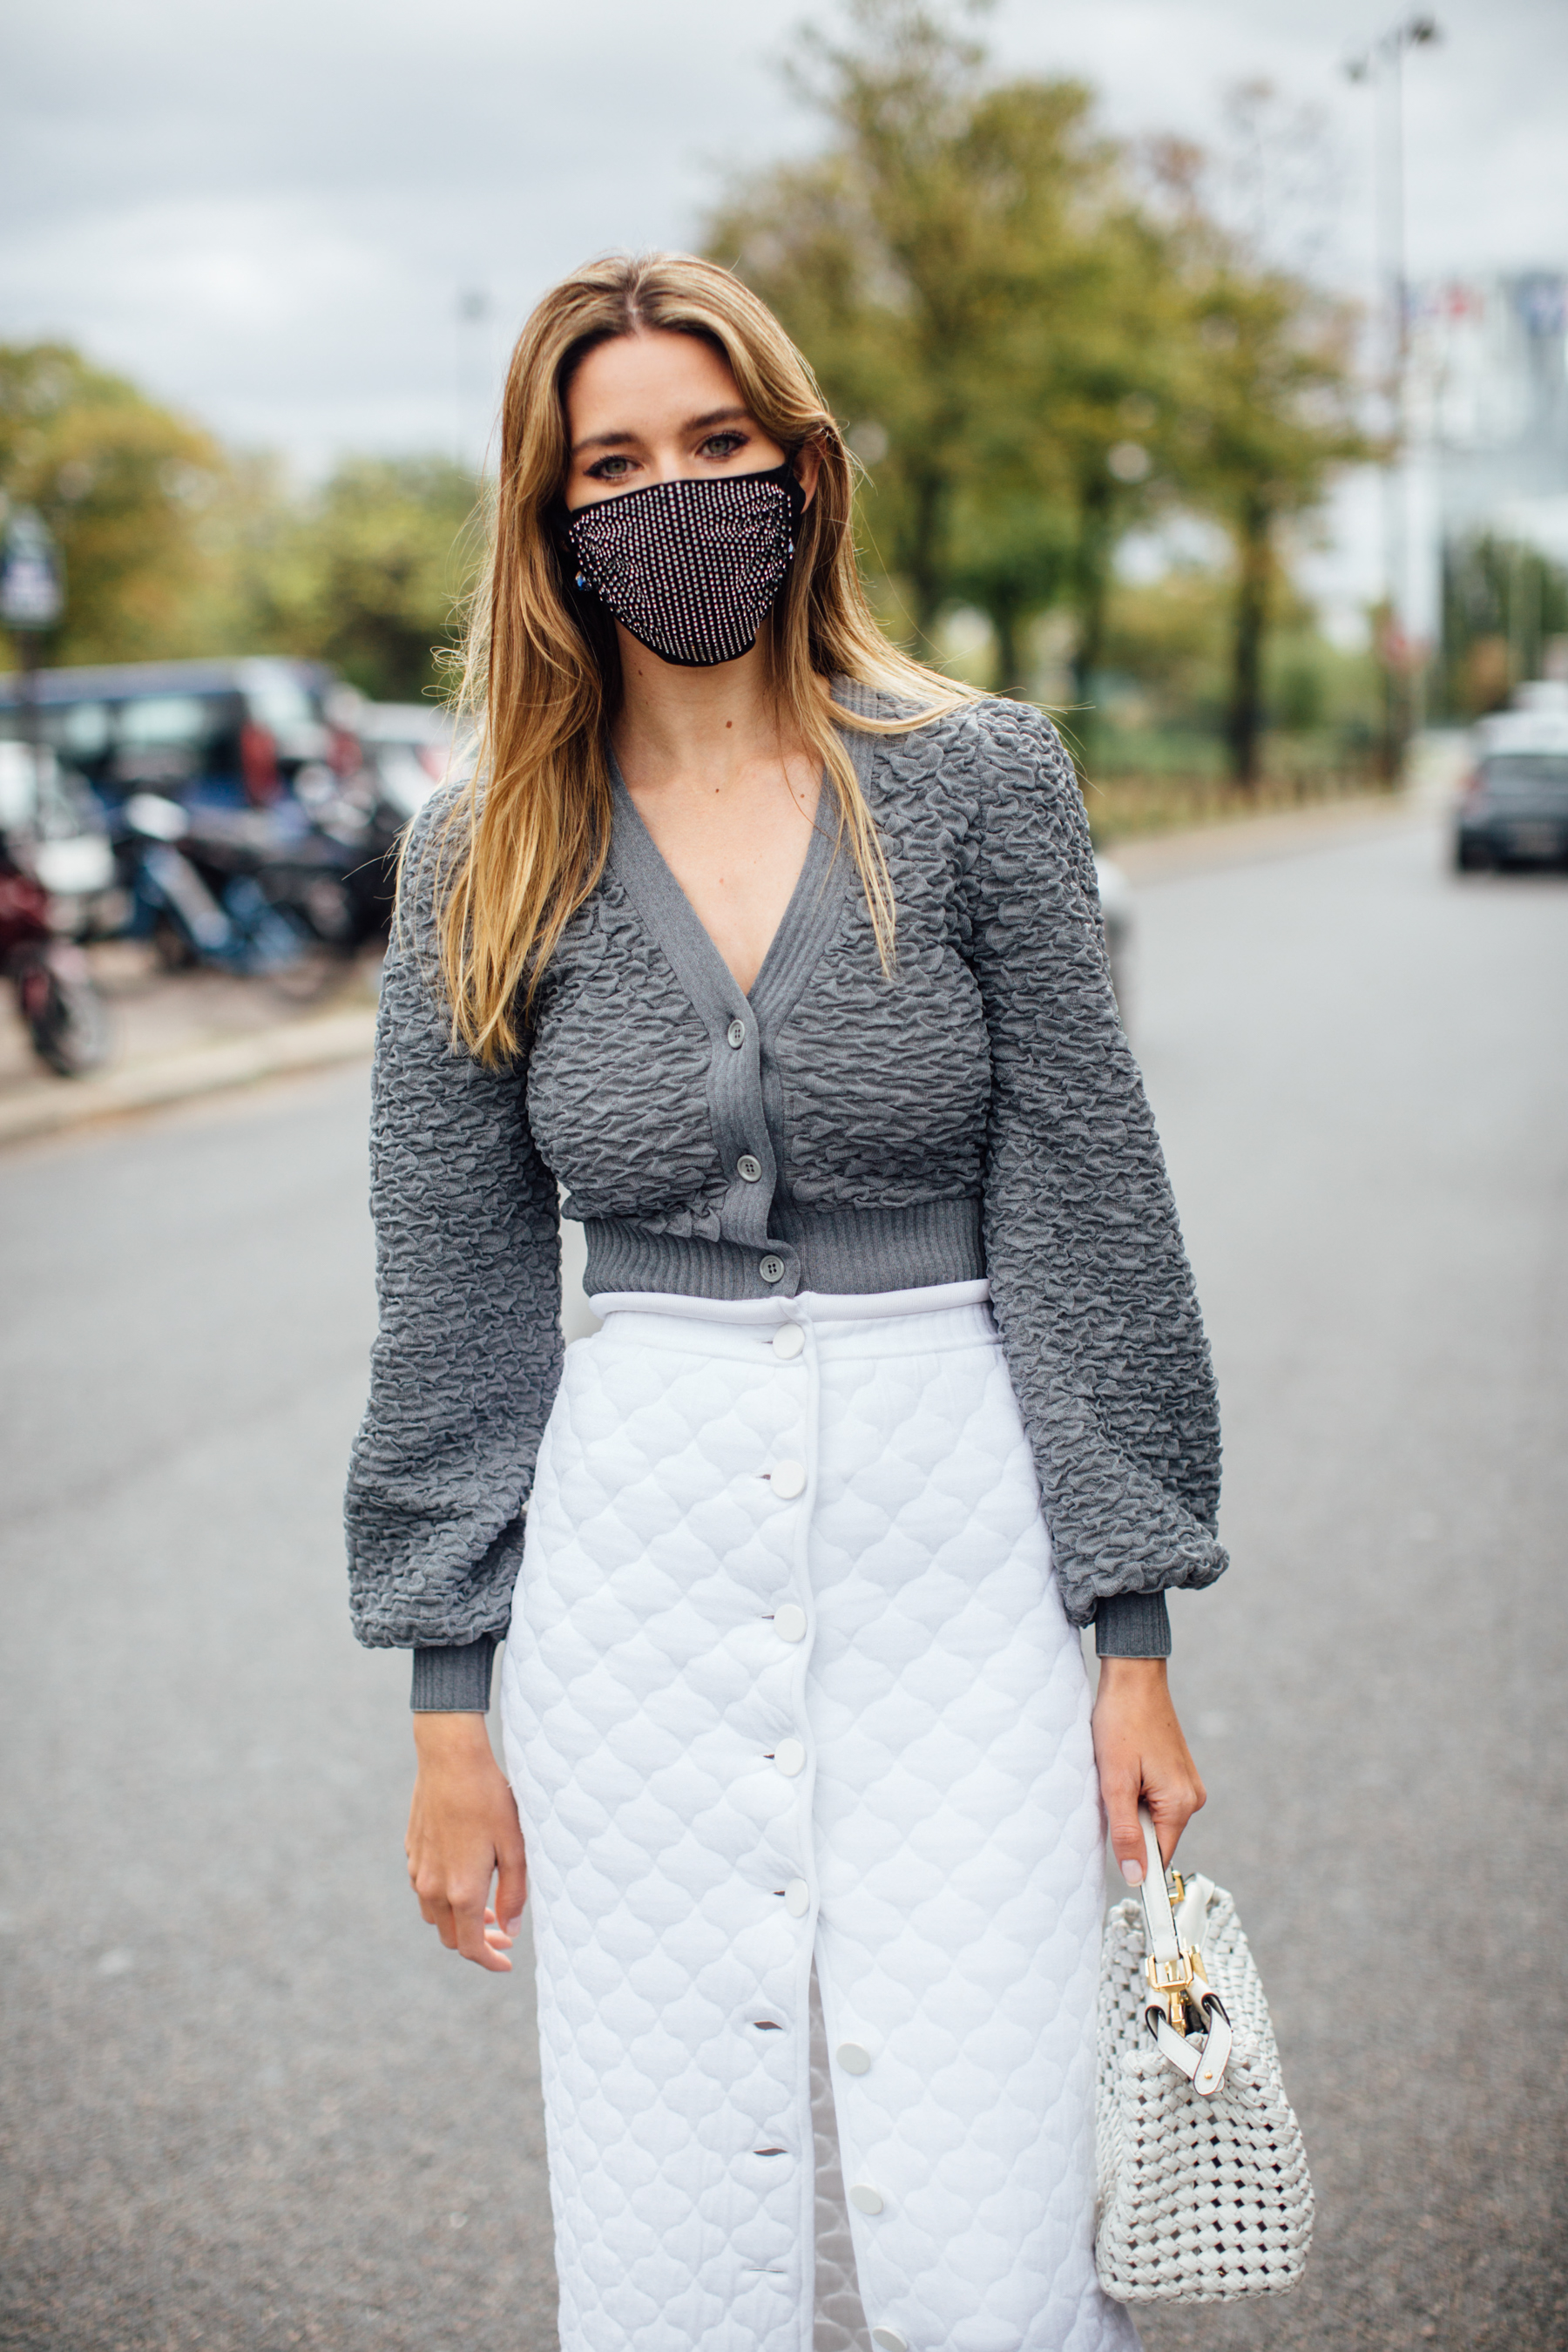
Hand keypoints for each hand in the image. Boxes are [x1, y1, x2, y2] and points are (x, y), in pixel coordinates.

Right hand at [407, 1713, 527, 1971]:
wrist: (450, 1760)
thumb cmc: (489, 1799)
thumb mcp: (514, 1847)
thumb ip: (514, 1894)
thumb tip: (511, 1930)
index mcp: (461, 1891)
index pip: (471, 1946)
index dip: (490, 1961)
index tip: (507, 1962)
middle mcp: (433, 1888)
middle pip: (451, 1937)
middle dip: (478, 1942)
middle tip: (504, 1933)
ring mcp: (418, 1870)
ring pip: (435, 1915)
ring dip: (460, 1920)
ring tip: (489, 1906)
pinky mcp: (412, 1852)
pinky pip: (426, 1889)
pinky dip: (446, 1897)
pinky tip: (466, 1876)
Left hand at [1091, 1657, 1205, 1886]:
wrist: (1133, 1677)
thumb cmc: (1121, 1722)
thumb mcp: (1115, 1782)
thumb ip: (1125, 1832)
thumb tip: (1136, 1877)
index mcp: (1181, 1804)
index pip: (1160, 1857)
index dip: (1138, 1864)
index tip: (1119, 1870)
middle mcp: (1192, 1797)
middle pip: (1154, 1836)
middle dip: (1128, 1824)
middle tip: (1111, 1790)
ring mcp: (1187, 1783)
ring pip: (1151, 1816)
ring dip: (1130, 1804)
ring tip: (1118, 1771)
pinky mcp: (1177, 1772)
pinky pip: (1154, 1798)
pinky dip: (1135, 1790)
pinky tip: (1125, 1765)